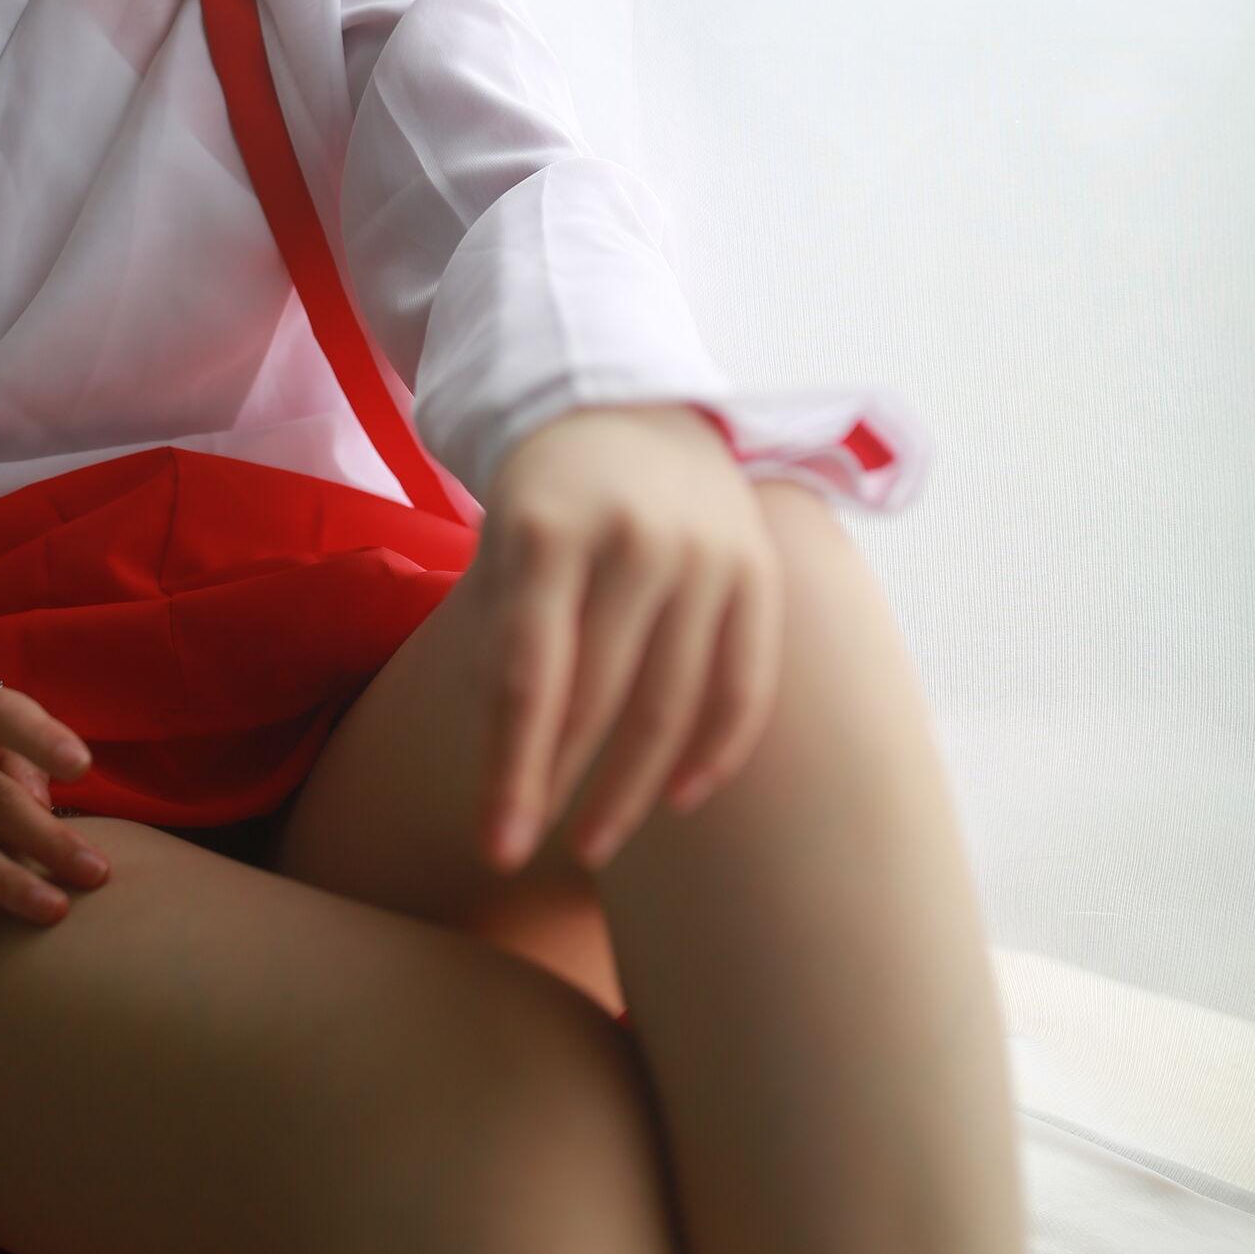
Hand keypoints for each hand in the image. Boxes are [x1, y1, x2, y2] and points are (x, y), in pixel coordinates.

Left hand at [461, 403, 785, 872]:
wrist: (625, 402)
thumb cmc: (545, 497)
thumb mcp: (501, 547)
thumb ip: (506, 642)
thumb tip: (512, 769)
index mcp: (551, 526)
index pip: (531, 676)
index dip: (512, 771)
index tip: (496, 842)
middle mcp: (637, 538)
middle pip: (600, 698)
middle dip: (560, 788)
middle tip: (526, 851)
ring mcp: (707, 552)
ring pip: (673, 703)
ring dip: (633, 791)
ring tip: (592, 843)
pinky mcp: (757, 569)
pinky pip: (744, 684)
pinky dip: (715, 752)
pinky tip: (679, 800)